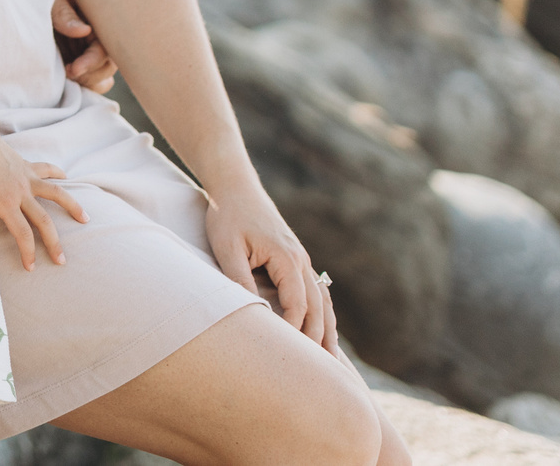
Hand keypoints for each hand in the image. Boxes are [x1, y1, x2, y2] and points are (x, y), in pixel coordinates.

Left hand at [0, 137, 86, 271]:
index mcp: (5, 203)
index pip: (22, 233)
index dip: (28, 252)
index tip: (31, 267)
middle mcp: (21, 192)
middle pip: (43, 221)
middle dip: (53, 243)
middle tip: (61, 261)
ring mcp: (28, 178)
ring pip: (57, 193)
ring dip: (72, 207)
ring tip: (85, 219)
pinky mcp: (28, 166)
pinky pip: (48, 170)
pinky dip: (58, 174)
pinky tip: (67, 179)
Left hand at [51, 0, 116, 93]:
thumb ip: (63, 13)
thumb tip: (84, 30)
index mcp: (96, 16)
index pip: (106, 45)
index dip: (92, 61)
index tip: (72, 69)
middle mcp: (96, 35)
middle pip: (109, 64)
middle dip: (90, 75)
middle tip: (66, 74)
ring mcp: (88, 50)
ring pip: (104, 77)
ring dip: (88, 83)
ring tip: (64, 78)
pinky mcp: (79, 63)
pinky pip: (94, 83)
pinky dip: (86, 88)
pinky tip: (67, 84)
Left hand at [205, 185, 335, 350]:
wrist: (235, 186)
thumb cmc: (228, 216)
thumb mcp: (227, 248)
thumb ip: (239, 279)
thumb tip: (253, 313)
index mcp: (287, 258)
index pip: (298, 306)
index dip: (294, 332)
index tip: (288, 356)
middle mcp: (301, 260)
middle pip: (317, 307)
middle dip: (318, 338)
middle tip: (320, 373)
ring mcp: (301, 258)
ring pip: (322, 300)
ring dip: (327, 328)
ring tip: (332, 360)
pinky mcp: (295, 258)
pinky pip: (315, 290)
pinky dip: (322, 312)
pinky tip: (323, 328)